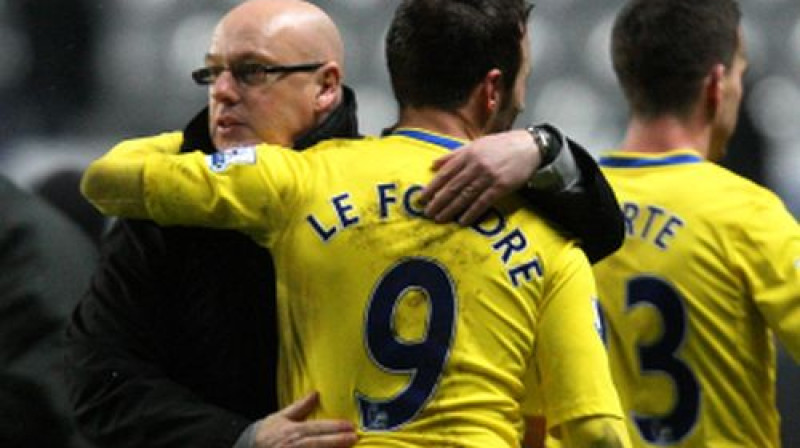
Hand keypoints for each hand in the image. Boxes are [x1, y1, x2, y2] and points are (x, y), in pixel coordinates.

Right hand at [253, 392, 356, 447]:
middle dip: (337, 441)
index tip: (350, 426)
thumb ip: (299, 407)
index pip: (316, 428)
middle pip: (318, 443)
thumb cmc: (265, 435)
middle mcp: (292, 445)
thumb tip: (315, 394)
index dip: (334, 427)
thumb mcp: (279, 418)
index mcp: (291, 431)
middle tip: (354, 437)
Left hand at [420, 129, 541, 224]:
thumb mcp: (475, 145)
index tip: (422, 197)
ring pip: (465, 196)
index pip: (445, 173)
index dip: (432, 187)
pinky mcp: (501, 187)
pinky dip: (471, 212)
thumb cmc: (501, 145)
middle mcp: (476, 165)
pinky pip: (483, 202)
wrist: (528, 146)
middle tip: (427, 213)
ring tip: (440, 219)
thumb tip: (433, 164)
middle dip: (438, 201)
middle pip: (453, 186)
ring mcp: (488, 176)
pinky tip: (462, 221)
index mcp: (468, 154)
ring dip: (451, 209)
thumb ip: (454, 155)